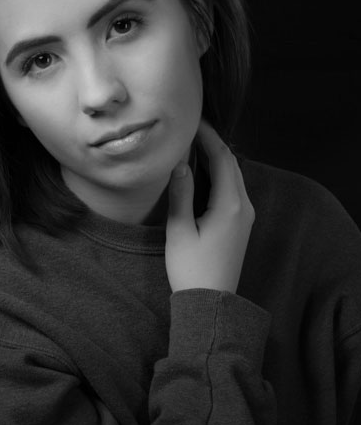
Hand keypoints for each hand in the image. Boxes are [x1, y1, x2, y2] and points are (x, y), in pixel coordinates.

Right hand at [165, 118, 254, 293]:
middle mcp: (244, 206)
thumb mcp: (180, 230)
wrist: (212, 303)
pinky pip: (234, 188)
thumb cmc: (191, 268)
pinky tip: (205, 172)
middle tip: (192, 129)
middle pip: (232, 163)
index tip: (194, 121)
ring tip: (196, 145)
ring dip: (218, 158)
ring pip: (235, 175)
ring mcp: (246, 216)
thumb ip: (180, 193)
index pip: (222, 158)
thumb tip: (180, 163)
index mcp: (230, 205)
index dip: (208, 136)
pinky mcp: (242, 224)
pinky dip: (221, 173)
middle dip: (214, 143)